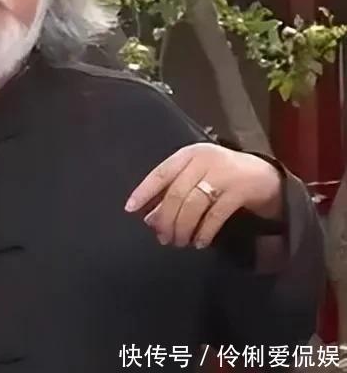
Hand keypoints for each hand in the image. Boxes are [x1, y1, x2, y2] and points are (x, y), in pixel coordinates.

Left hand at [124, 143, 282, 248]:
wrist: (267, 176)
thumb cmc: (222, 176)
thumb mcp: (196, 176)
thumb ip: (174, 192)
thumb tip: (150, 217)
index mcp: (189, 154)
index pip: (160, 173)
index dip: (144, 192)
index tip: (130, 209)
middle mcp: (204, 160)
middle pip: (176, 193)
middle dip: (165, 219)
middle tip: (162, 237)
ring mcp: (223, 174)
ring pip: (193, 205)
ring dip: (182, 227)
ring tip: (178, 242)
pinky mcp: (240, 190)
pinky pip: (215, 215)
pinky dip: (204, 231)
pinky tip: (199, 242)